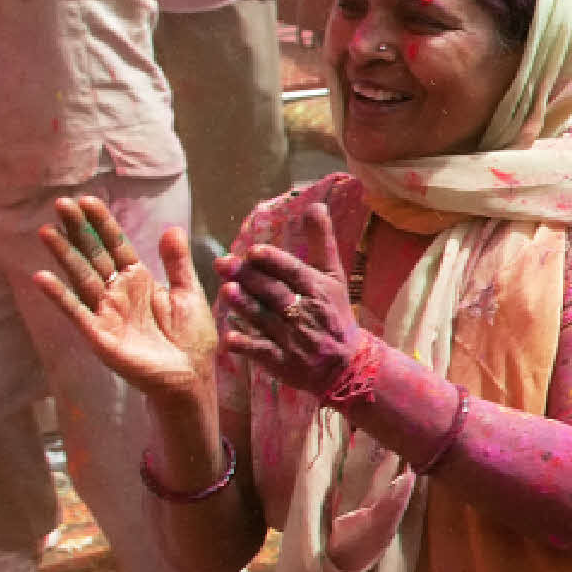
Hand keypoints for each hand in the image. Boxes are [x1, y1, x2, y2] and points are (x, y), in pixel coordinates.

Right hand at [31, 197, 215, 403]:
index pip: (116, 246)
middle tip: (61, 204)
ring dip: (64, 255)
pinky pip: (77, 312)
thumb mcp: (190, 295)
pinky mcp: (100, 335)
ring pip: (82, 277)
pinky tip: (42, 277)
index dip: (102, 224)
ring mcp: (107, 312)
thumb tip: (172, 228)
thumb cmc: (191, 340)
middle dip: (78, 231)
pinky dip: (60, 296)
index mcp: (140, 281)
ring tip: (46, 231)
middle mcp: (119, 293)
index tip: (87, 201)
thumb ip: (177, 264)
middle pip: (94, 256)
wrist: (191, 379)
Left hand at [217, 204, 371, 400]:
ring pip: (265, 320)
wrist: (348, 365)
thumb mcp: (334, 278)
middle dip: (250, 279)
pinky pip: (262, 353)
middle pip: (275, 293)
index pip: (295, 273)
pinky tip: (229, 339)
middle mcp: (306, 314)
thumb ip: (322, 242)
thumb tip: (316, 206)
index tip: (255, 250)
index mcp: (318, 291)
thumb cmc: (335, 315)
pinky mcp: (283, 362)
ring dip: (246, 307)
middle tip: (223, 263)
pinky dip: (246, 346)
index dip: (275, 262)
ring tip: (226, 291)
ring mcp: (294, 340)